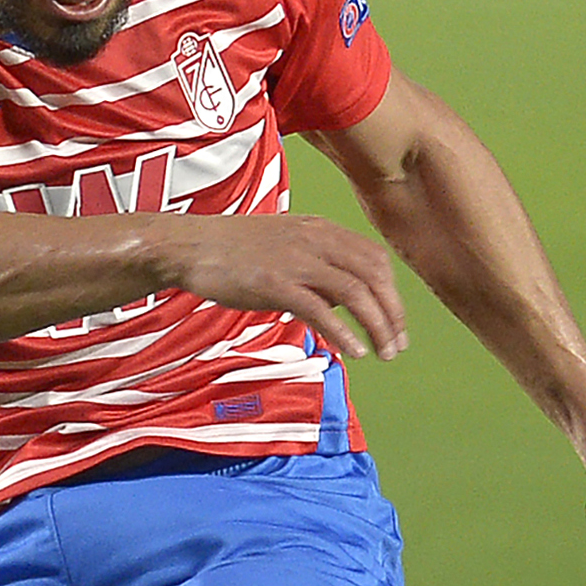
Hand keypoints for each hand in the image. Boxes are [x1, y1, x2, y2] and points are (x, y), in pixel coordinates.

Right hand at [153, 214, 408, 361]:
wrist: (189, 246)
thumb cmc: (232, 251)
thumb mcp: (285, 246)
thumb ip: (318, 266)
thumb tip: (345, 299)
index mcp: (320, 230)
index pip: (374, 259)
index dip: (392, 293)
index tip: (394, 323)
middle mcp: (315, 241)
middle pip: (374, 276)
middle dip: (392, 314)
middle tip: (396, 346)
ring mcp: (296, 261)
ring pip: (355, 293)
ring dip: (376, 326)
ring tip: (382, 354)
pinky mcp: (275, 283)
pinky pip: (320, 309)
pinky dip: (343, 332)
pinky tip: (353, 351)